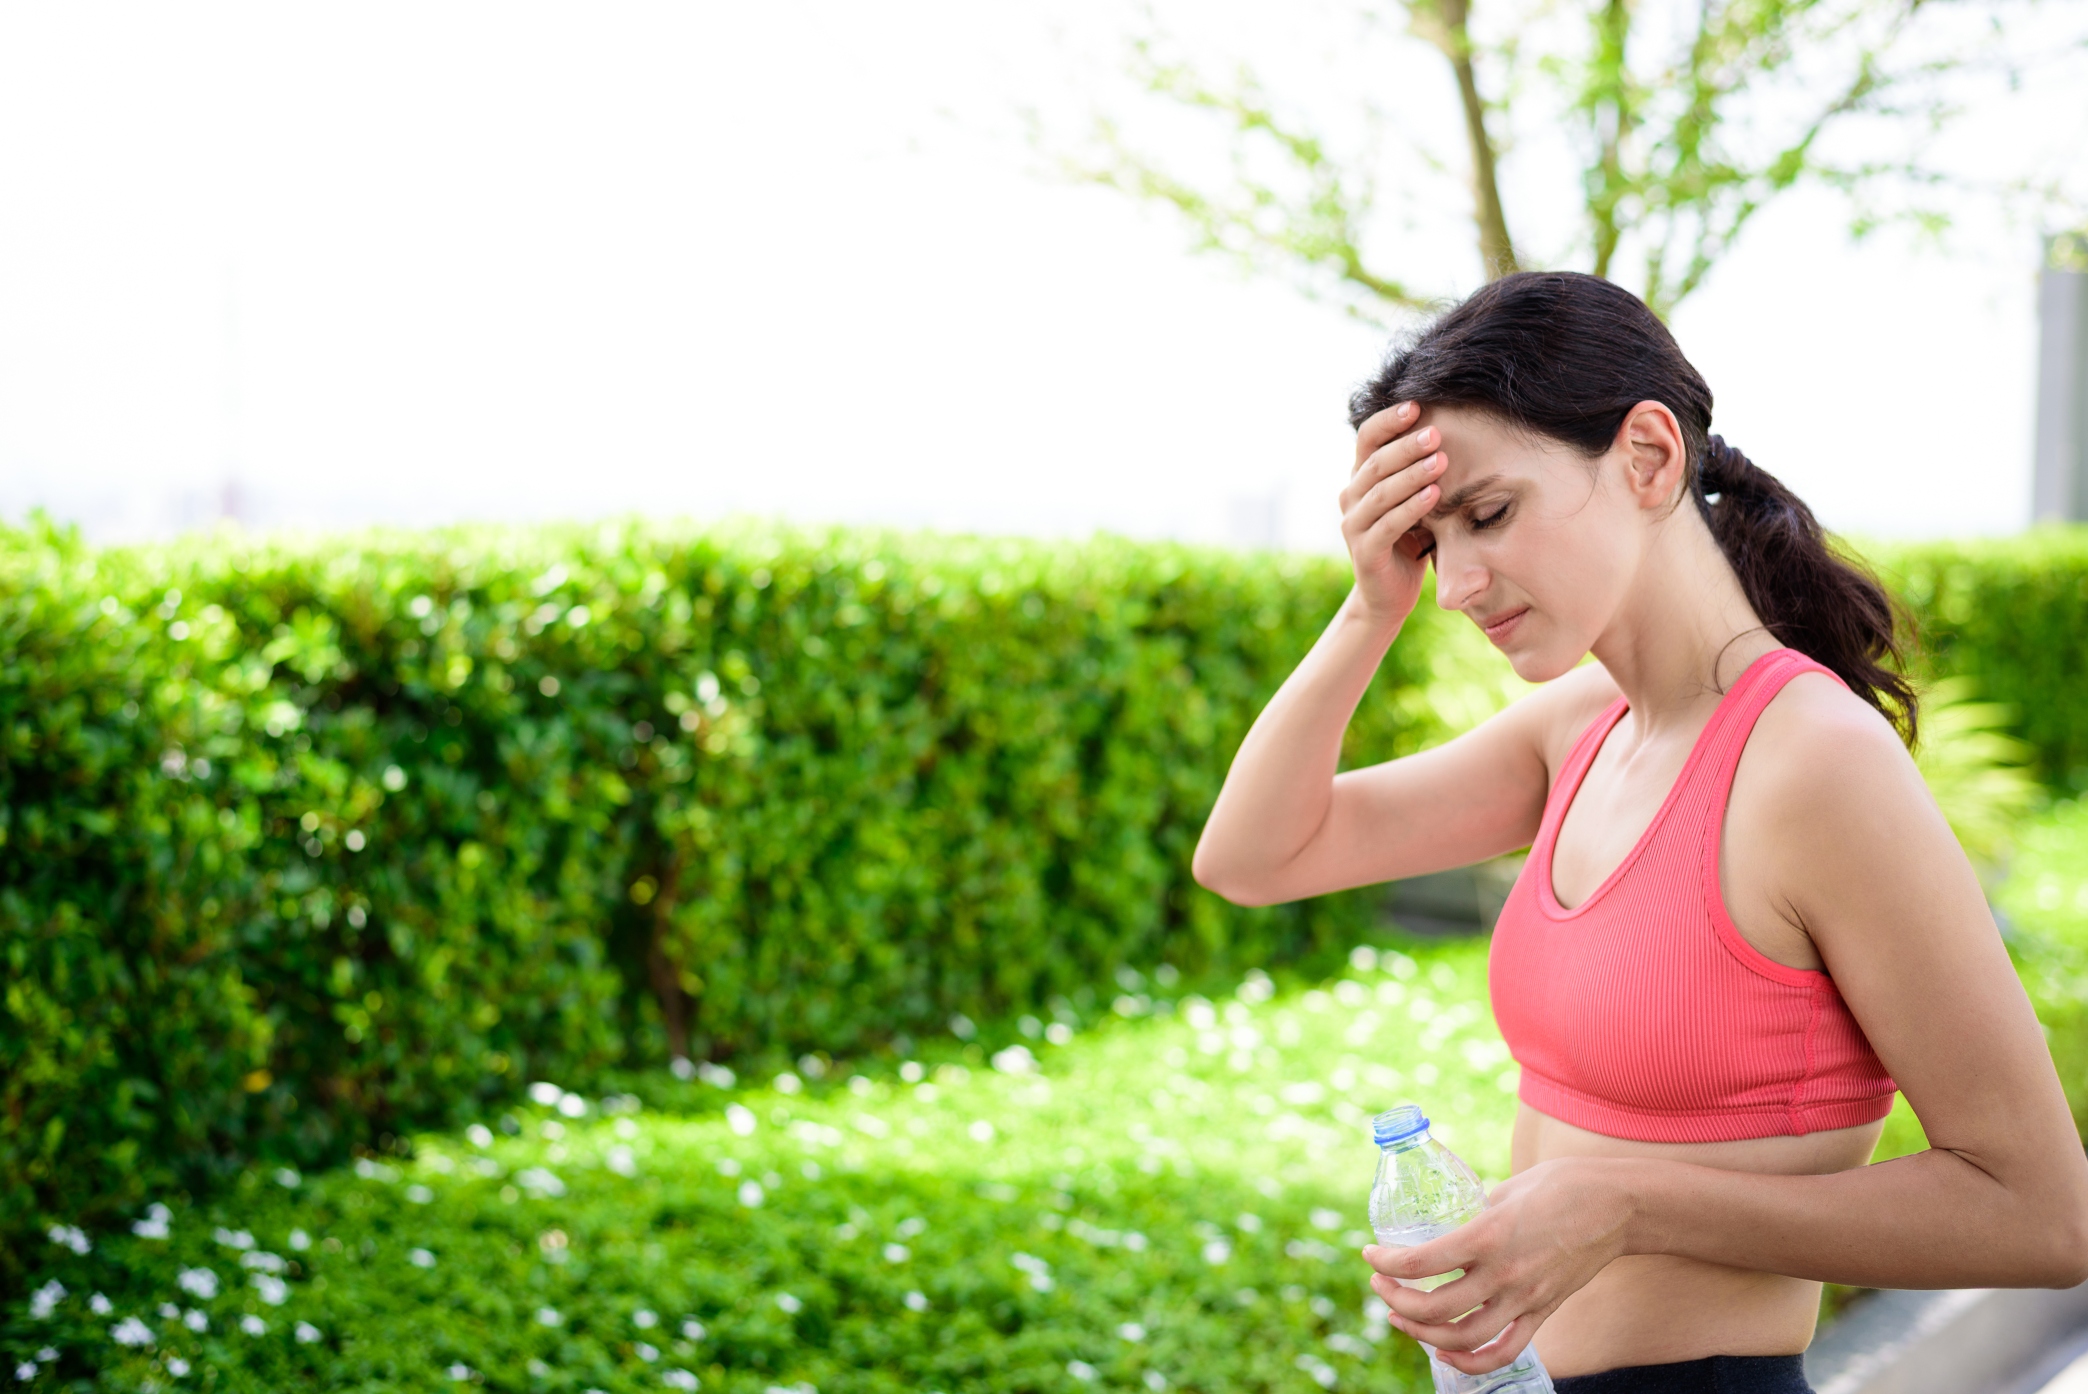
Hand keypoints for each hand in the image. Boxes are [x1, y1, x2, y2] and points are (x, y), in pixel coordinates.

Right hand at [1340, 402, 1445, 628]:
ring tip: (1441, 461)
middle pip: (1375, 463)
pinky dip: (1411, 508)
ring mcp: (1354, 526)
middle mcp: (1351, 498)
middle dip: (1406, 446)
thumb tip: (1451, 426)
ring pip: (1381, 492)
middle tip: (1436, 433)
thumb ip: (1419, 472)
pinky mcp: (1365, 552)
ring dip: (1412, 474)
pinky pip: (1387, 525)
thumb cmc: (1408, 540)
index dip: (1388, 420)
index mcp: (1360, 479)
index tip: (1417, 405)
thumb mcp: (1413, 500)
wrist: (1389, 594)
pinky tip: (1434, 495)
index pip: (1367, 439)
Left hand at [1361, 1158, 1633, 1375]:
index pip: (1421, 1261)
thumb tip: (1446, 1228)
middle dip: (1395, 1299)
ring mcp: (1525, 1298)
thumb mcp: (1504, 1190)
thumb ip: (1474, 1215)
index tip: (1370, 1253)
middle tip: (1380, 1284)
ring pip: (1462, 1338)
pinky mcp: (1542, 1311)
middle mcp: (1504, 1273)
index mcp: (1488, 1234)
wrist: (1617, 1205)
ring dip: (1422, 1332)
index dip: (1386, 1261)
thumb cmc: (1559, 1185)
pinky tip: (1445, 1350)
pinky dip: (1469, 1361)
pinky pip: (1502, 1351)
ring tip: (1400, 1317)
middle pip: (1434, 1308)